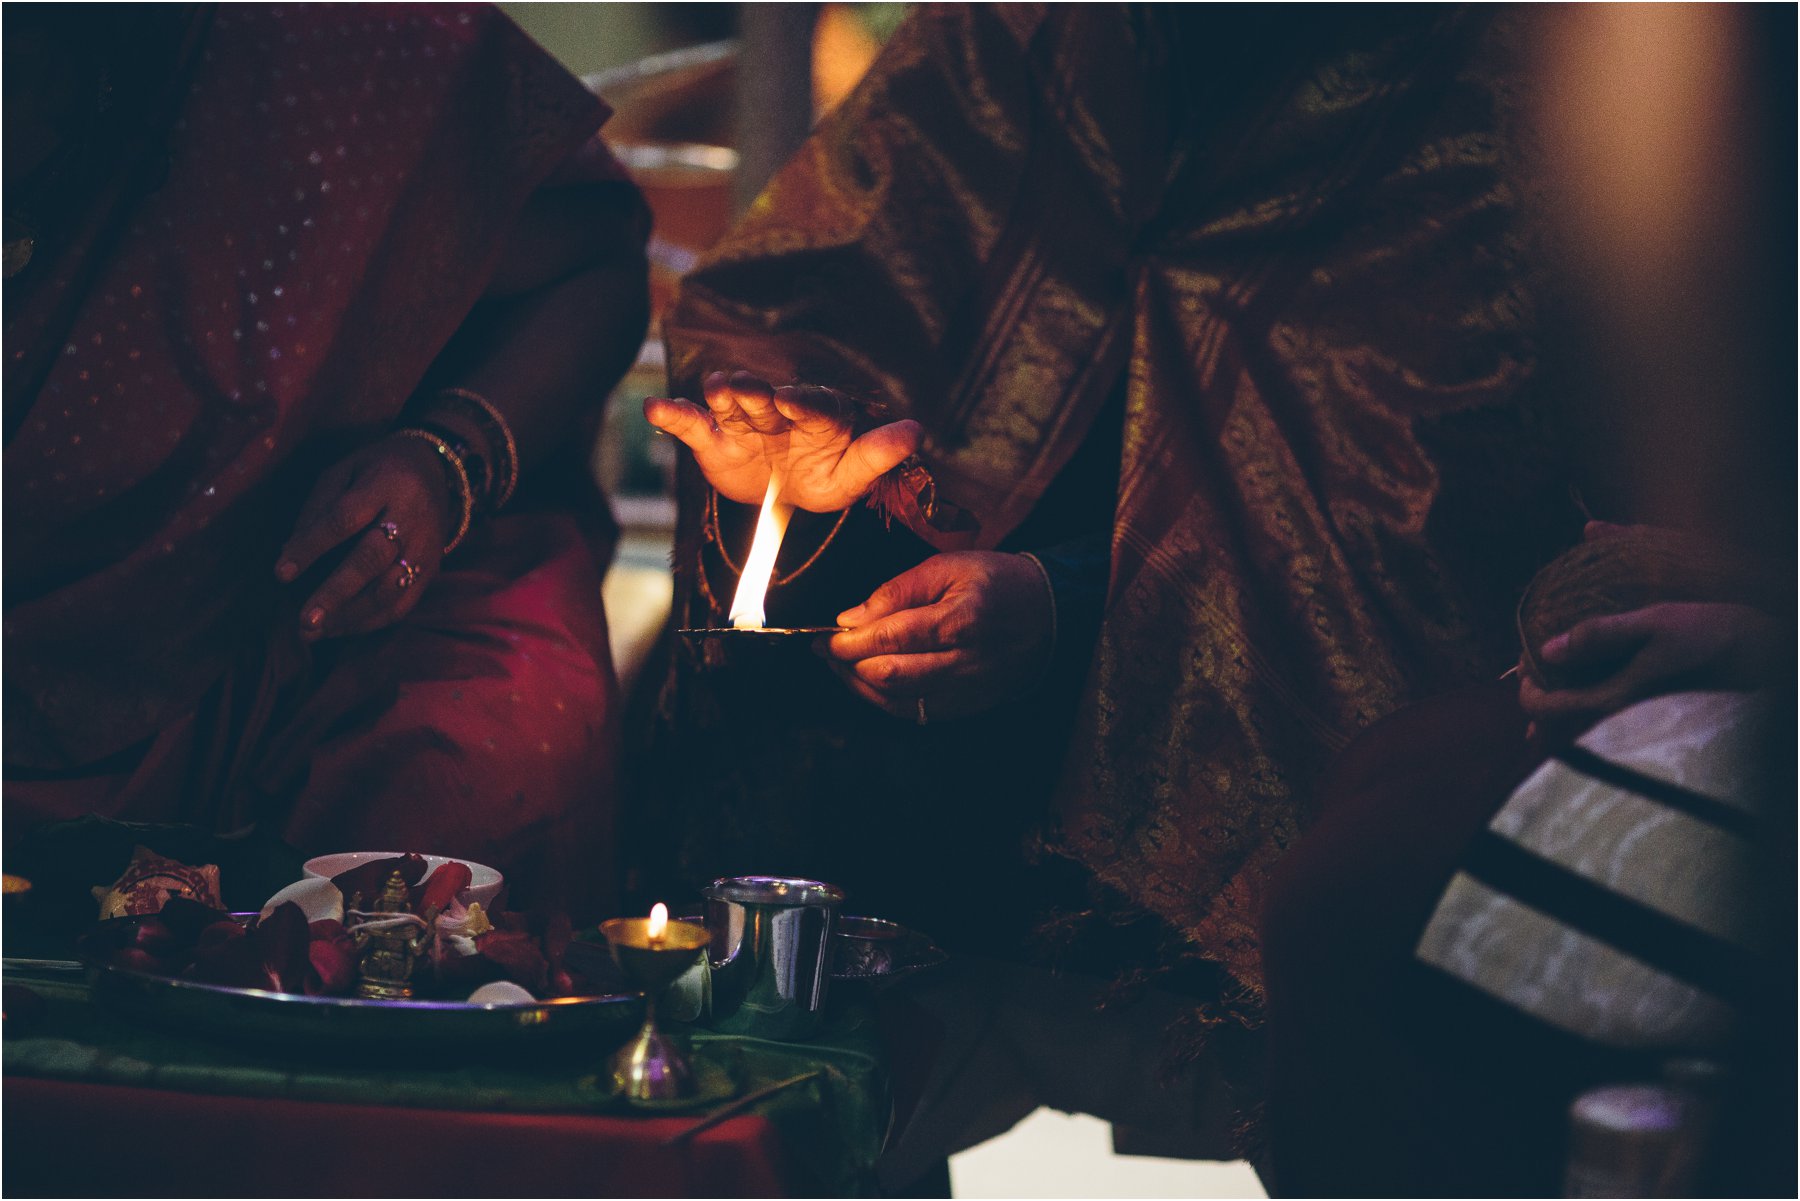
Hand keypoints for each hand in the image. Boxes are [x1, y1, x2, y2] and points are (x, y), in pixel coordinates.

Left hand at [274, 435, 452, 640]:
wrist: (437, 470)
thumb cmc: (377, 471)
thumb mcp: (344, 472)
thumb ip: (318, 509)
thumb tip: (288, 553)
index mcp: (384, 484)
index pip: (344, 519)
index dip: (312, 547)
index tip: (281, 573)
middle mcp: (410, 518)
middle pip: (372, 559)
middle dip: (336, 592)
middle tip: (304, 619)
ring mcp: (425, 547)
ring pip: (390, 588)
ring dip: (351, 615)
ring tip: (315, 632)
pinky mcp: (432, 570)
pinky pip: (404, 603)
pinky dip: (371, 621)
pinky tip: (340, 629)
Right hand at [644, 370, 919, 510]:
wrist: (787, 491)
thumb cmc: (825, 474)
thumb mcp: (854, 472)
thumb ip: (879, 453)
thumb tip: (916, 432)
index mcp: (818, 415)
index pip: (814, 406)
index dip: (805, 403)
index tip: (795, 401)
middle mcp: (779, 410)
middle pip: (767, 400)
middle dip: (757, 394)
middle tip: (747, 387)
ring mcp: (744, 423)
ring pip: (731, 405)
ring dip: (723, 395)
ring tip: (713, 388)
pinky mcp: (714, 439)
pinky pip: (693, 426)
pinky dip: (673, 416)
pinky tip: (654, 409)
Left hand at [822, 552, 1053, 720]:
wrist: (1051, 614)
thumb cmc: (998, 583)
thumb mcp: (950, 567)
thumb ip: (898, 591)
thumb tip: (852, 617)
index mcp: (959, 620)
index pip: (889, 638)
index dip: (849, 641)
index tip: (828, 635)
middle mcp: (963, 661)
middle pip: (888, 674)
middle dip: (847, 664)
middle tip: (827, 650)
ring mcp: (966, 689)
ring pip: (897, 700)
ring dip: (860, 685)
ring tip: (842, 666)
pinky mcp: (967, 705)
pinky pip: (915, 713)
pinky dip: (885, 701)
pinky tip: (870, 683)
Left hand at [1518, 601, 1780, 727]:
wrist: (1769, 659)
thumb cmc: (1713, 637)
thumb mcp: (1655, 622)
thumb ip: (1599, 635)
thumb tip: (1548, 649)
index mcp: (1612, 702)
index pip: (1541, 711)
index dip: (1524, 687)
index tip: (1525, 660)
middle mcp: (1619, 726)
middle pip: (1552, 734)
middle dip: (1536, 703)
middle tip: (1535, 671)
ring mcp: (1635, 732)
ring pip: (1576, 739)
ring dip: (1557, 716)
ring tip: (1556, 683)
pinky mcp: (1651, 727)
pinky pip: (1601, 734)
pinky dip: (1582, 720)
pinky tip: (1589, 694)